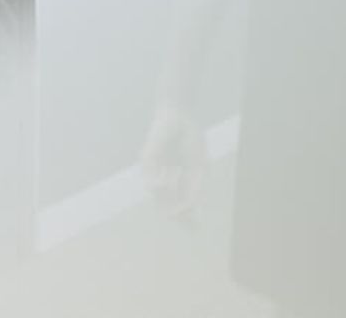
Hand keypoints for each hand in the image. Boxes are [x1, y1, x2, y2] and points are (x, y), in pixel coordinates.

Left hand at [140, 103, 206, 222]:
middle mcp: (164, 179)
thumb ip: (196, 190)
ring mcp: (153, 171)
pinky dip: (162, 183)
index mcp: (178, 182)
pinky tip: (171, 174)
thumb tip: (191, 212)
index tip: (197, 231)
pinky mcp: (146, 161)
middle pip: (167, 208)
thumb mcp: (200, 169)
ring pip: (159, 198)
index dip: (188, 221)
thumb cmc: (191, 140)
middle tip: (188, 218)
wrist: (180, 115)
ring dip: (171, 194)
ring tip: (179, 175)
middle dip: (178, 215)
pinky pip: (151, 182)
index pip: (180, 207)